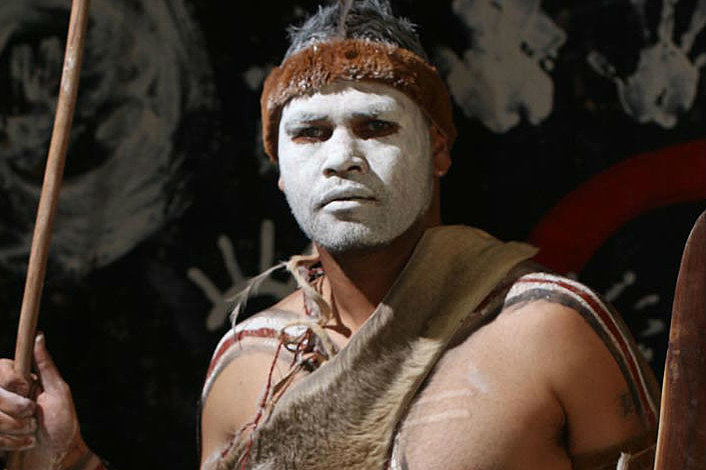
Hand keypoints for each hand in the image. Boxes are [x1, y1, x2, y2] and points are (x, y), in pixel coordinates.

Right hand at [0, 334, 89, 468]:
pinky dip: (9, 442)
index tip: (26, 387)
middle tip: (33, 414)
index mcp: (20, 383)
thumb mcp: (59, 392)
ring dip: (14, 427)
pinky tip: (25, 443)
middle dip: (16, 407)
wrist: (59, 458)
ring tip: (32, 430)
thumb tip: (38, 336)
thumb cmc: (63, 424)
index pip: (0, 369)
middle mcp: (5, 398)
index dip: (10, 379)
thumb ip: (46, 366)